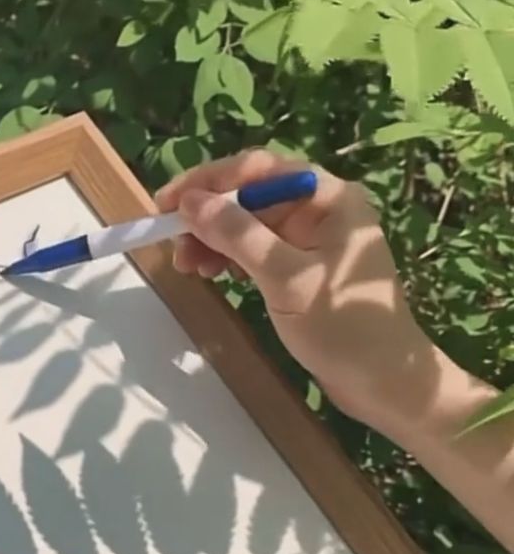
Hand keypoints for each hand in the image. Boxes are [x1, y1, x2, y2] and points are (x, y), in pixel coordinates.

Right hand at [156, 148, 433, 435]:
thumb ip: (238, 236)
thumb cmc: (343, 327)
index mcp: (328, 197)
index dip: (208, 182)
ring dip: (216, 240)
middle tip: (172, 243)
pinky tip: (213, 273)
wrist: (385, 382)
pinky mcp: (306, 272)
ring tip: (188, 266)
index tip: (167, 205)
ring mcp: (315, 242)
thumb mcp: (286, 278)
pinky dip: (234, 259)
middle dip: (208, 216)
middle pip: (252, 196)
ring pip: (252, 226)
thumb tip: (192, 203)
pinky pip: (261, 252)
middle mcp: (322, 210)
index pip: (257, 171)